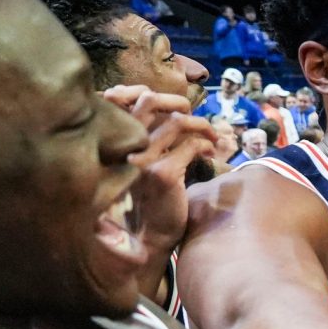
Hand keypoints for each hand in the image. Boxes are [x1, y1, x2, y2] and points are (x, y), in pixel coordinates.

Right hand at [106, 85, 213, 271]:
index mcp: (116, 142)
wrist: (148, 237)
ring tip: (212, 137)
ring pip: (177, 122)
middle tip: (194, 116)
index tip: (170, 104)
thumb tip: (173, 113)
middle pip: (148, 100)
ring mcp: (143, 160)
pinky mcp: (164, 174)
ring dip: (201, 125)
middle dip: (177, 101)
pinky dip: (206, 145)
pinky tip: (210, 154)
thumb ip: (150, 138)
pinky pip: (191, 146)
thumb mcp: (143, 163)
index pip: (121, 98)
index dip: (144, 91)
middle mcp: (125, 148)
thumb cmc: (149, 199)